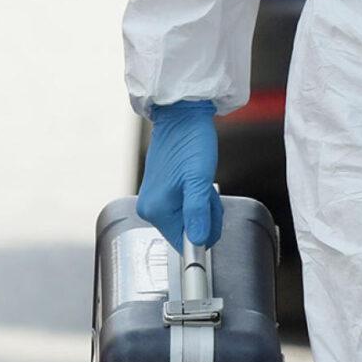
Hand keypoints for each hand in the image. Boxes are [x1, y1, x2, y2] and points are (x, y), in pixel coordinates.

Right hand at [137, 100, 223, 249]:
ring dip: (201, 206)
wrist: (182, 117)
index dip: (203, 235)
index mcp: (157, 210)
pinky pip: (181, 207)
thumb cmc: (191, 143)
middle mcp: (150, 209)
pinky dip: (193, 198)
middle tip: (206, 191)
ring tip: (201, 183)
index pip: (183, 244)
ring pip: (187, 220)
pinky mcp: (158, 192)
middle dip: (204, 216)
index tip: (211, 216)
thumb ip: (198, 212)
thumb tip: (198, 241)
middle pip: (186, 232)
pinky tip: (194, 181)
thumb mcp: (199, 180)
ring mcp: (153, 200)